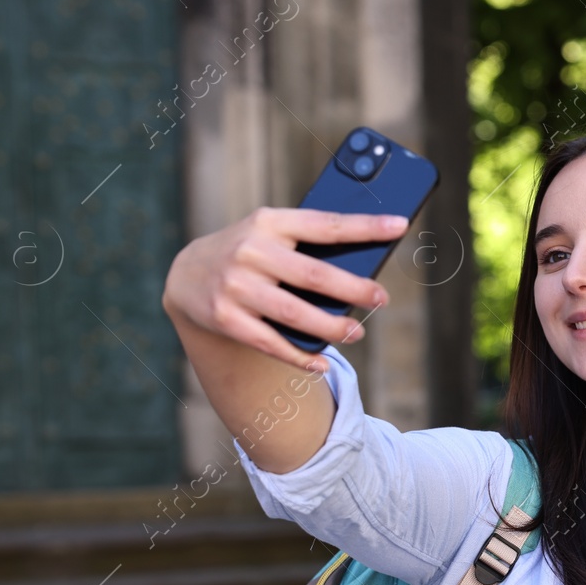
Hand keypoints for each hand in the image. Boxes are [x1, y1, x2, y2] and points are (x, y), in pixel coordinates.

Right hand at [160, 206, 406, 372]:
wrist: (186, 274)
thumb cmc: (251, 252)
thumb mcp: (273, 234)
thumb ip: (309, 244)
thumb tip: (363, 267)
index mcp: (270, 221)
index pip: (325, 224)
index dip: (364, 227)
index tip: (399, 226)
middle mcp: (251, 250)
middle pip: (313, 275)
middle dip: (354, 289)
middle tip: (381, 298)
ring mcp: (235, 286)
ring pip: (294, 314)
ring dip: (331, 327)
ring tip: (357, 332)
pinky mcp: (225, 317)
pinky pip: (270, 342)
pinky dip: (300, 355)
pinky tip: (322, 363)